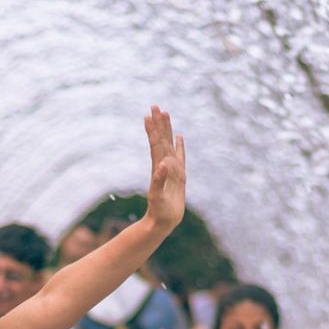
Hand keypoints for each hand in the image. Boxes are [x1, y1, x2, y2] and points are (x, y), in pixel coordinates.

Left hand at [143, 106, 186, 233]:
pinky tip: (179, 137)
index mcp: (159, 168)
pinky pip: (180, 156)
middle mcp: (164, 166)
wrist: (161, 222)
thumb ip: (159, 181)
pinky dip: (179, 146)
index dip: (153, 130)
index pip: (155, 145)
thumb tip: (162, 164)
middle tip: (155, 106)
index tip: (149, 115)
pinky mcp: (178, 176)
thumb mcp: (158, 197)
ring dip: (167, 130)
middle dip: (159, 123)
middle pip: (161, 140)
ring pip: (169, 145)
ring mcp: (171, 169)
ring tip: (165, 113)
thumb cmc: (159, 212)